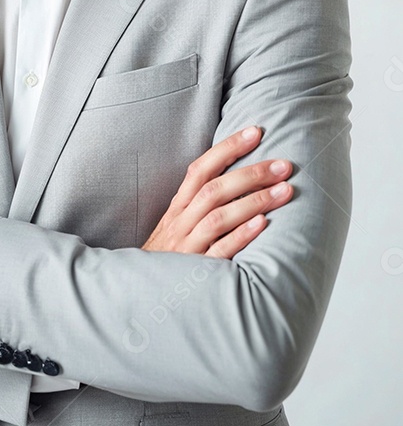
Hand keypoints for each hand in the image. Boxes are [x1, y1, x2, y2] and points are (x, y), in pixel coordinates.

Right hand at [141, 126, 292, 258]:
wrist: (140, 294)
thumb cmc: (170, 256)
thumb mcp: (178, 224)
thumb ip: (200, 203)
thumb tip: (239, 177)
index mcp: (178, 206)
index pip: (201, 168)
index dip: (228, 148)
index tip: (256, 132)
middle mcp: (181, 221)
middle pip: (214, 189)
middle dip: (251, 174)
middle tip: (284, 165)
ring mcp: (187, 246)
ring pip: (218, 216)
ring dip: (254, 201)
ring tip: (285, 191)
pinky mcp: (196, 271)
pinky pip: (219, 251)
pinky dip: (240, 236)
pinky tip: (263, 224)